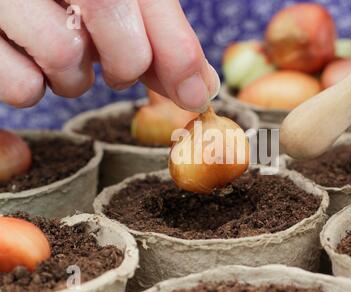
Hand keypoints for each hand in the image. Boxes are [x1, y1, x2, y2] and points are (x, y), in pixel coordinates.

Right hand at [0, 0, 219, 111]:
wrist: (10, 1)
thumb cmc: (66, 3)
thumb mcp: (118, 8)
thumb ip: (159, 40)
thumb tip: (201, 88)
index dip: (176, 47)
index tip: (197, 93)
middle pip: (108, 9)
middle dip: (127, 61)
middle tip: (118, 70)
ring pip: (62, 53)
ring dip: (75, 78)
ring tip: (64, 58)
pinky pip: (23, 86)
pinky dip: (35, 88)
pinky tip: (29, 65)